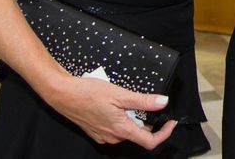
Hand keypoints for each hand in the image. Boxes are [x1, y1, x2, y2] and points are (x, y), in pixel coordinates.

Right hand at [48, 74, 176, 147]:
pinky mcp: (97, 132)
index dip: (164, 133)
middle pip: (139, 134)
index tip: (170, 122)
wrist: (63, 94)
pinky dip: (122, 119)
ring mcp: (103, 136)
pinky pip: (115, 129)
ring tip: (127, 101)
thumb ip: (143, 101)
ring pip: (127, 130)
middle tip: (147, 103)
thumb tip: (162, 102)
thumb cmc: (88, 93)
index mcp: (121, 129)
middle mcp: (113, 137)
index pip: (149, 141)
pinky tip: (115, 105)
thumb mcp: (120, 94)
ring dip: (133, 118)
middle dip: (147, 120)